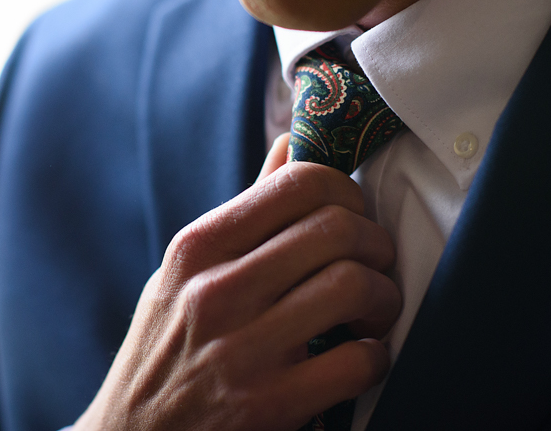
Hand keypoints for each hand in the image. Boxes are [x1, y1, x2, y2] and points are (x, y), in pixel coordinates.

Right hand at [73, 134, 400, 430]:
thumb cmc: (166, 349)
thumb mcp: (184, 273)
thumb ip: (244, 213)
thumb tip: (290, 145)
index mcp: (198, 247)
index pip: (298, 182)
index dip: (347, 191)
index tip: (353, 216)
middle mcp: (216, 290)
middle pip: (336, 228)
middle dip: (376, 243)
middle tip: (376, 264)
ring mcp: (241, 350)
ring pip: (353, 285)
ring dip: (384, 298)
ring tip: (373, 312)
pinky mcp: (268, 406)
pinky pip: (357, 361)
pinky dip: (375, 358)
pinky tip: (359, 359)